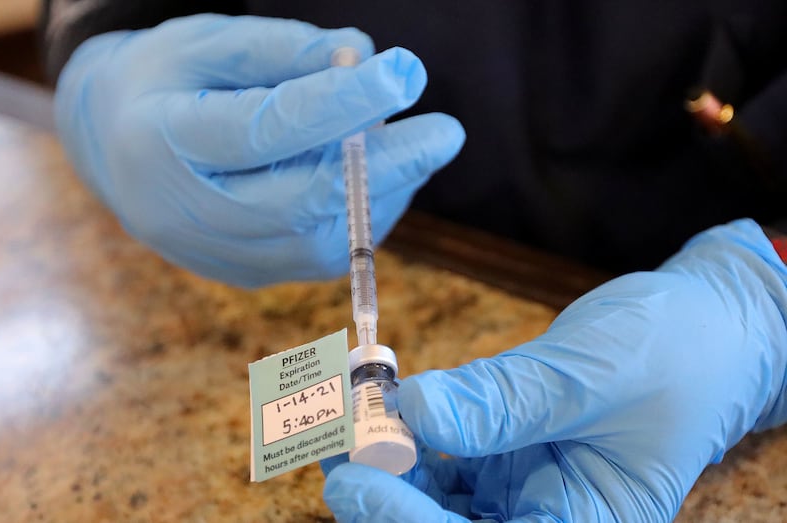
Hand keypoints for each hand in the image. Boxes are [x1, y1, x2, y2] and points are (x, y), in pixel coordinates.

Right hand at [55, 14, 463, 285]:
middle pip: (301, 202)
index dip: (339, 104)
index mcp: (162, 145)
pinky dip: (366, 214)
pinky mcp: (247, 274)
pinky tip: (386, 175)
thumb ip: (281, 51)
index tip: (404, 74)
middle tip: (446, 132)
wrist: (116, 148)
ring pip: (321, 239)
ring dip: (384, 191)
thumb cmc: (163, 84)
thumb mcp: (206, 43)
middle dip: (386, 166)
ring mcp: (219, 256)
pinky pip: (323, 253)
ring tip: (417, 144)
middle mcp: (188, 216)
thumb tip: (364, 59)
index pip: (263, 130)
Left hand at [324, 219, 786, 521]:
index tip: (353, 476)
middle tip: (330, 443)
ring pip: (433, 499)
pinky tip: (380, 406)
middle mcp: (548, 518)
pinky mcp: (504, 457)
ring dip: (384, 462)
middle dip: (383, 495)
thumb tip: (412, 412)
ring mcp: (521, 490)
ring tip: (339, 416)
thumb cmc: (673, 354)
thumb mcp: (591, 375)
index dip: (407, 521)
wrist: (699, 328)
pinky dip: (407, 436)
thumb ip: (503, 401)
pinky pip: (442, 461)